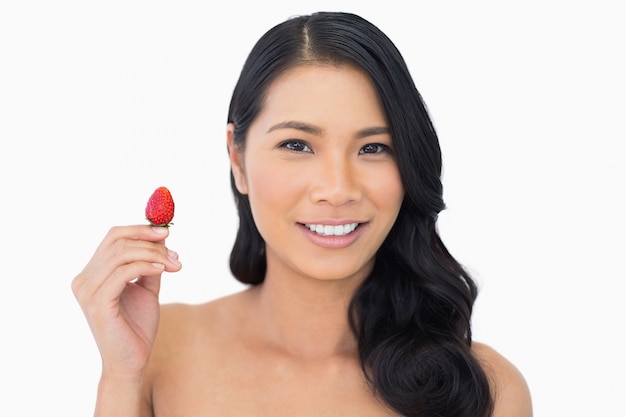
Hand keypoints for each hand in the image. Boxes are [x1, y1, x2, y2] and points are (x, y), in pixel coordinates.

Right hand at [71, 225, 181, 380]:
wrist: (132, 361)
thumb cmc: (137, 326)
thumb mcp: (147, 288)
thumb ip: (150, 264)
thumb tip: (162, 238)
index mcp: (92, 274)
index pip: (113, 237)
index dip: (140, 230)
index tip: (166, 231)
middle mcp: (84, 279)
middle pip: (117, 241)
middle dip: (149, 240)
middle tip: (174, 249)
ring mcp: (87, 290)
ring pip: (121, 254)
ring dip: (153, 254)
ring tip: (174, 263)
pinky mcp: (96, 302)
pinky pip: (124, 272)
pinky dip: (147, 266)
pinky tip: (163, 269)